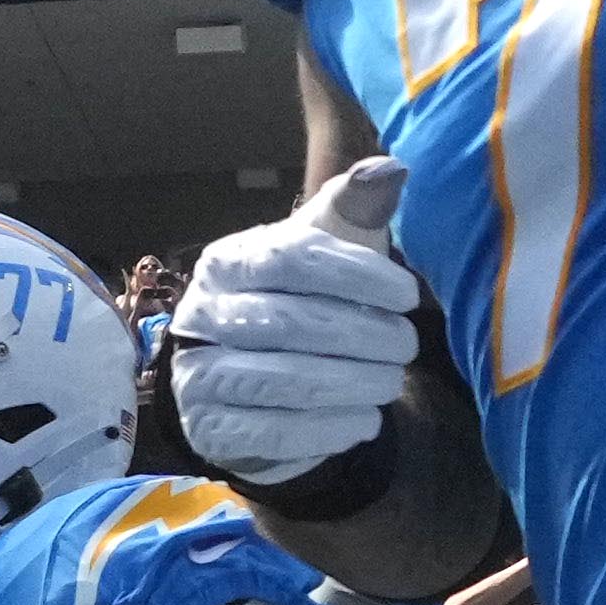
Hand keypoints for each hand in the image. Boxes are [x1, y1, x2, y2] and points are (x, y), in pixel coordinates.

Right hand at [166, 165, 437, 499]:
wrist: (254, 386)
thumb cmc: (301, 302)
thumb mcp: (329, 254)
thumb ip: (356, 213)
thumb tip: (392, 169)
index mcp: (228, 261)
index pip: (291, 259)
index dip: (357, 275)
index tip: (407, 295)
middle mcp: (201, 316)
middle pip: (289, 324)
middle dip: (362, 336)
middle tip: (407, 346)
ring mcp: (197, 378)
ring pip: (285, 382)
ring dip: (354, 385)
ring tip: (391, 383)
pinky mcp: (213, 433)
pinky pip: (277, 435)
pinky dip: (331, 430)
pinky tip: (365, 421)